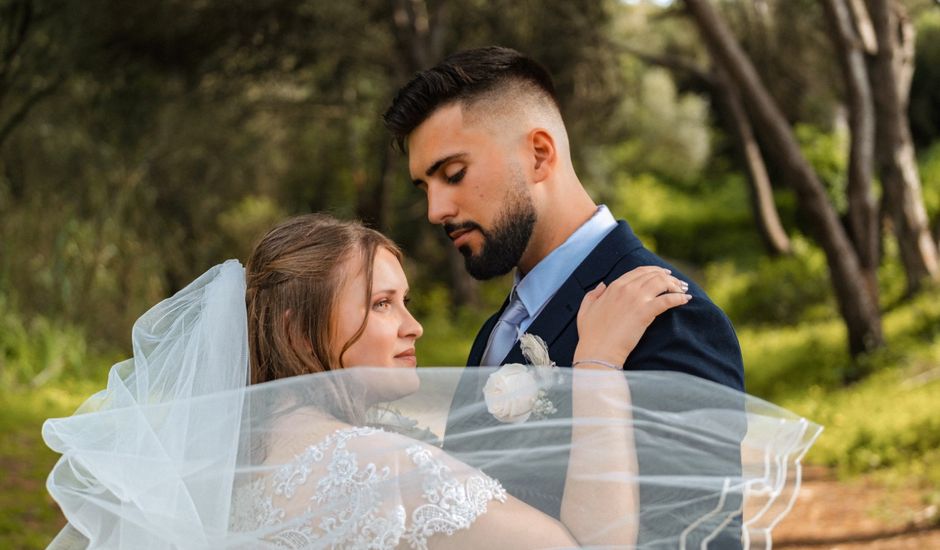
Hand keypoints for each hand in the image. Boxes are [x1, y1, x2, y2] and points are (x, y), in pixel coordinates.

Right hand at [574, 266, 690, 368]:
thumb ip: (592, 295)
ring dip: (676, 285)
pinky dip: (679, 298)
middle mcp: (626, 289)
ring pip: (662, 283)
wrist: (598, 352)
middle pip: (654, 275)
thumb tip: (602, 285)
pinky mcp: (646, 312)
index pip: (639, 271)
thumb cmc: (591, 335)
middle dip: (669, 277)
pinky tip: (686, 300)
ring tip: (684, 290)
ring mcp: (636, 299)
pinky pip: (668, 299)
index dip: (654, 270)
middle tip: (679, 283)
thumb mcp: (586, 310)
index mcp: (613, 287)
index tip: (665, 274)